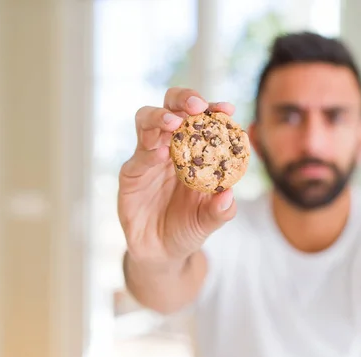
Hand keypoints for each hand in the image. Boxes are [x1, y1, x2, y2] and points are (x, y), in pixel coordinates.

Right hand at [118, 88, 236, 266]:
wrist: (162, 252)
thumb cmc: (189, 228)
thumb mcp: (209, 221)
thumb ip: (221, 210)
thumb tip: (229, 195)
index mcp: (194, 150)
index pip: (202, 121)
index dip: (213, 110)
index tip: (227, 109)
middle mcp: (170, 147)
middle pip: (170, 108)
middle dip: (183, 99)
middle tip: (197, 106)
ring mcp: (148, 158)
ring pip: (146, 122)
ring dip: (160, 117)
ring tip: (174, 123)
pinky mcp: (131, 174)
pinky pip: (138, 157)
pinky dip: (149, 151)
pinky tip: (161, 154)